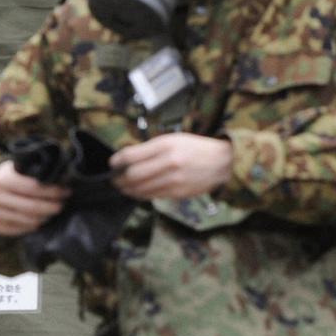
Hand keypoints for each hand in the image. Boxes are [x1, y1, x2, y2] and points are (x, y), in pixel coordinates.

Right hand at [0, 160, 69, 236]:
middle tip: (64, 203)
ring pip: (30, 220)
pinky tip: (43, 218)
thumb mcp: (22, 167)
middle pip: (32, 207)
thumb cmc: (15, 175)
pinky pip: (23, 230)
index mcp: (1, 180)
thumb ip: (39, 173)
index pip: (33, 188)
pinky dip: (36, 225)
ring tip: (55, 209)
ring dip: (47, 216)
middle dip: (53, 206)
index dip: (53, 191)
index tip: (67, 191)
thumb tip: (64, 179)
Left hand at [110, 133, 232, 200]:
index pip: (131, 155)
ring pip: (140, 189)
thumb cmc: (196, 148)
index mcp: (166, 145)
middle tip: (115, 179)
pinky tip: (139, 192)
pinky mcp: (178, 192)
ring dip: (127, 190)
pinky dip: (141, 195)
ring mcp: (174, 179)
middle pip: (132, 175)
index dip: (117, 161)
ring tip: (124, 187)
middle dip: (119, 179)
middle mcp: (169, 162)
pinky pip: (152, 196)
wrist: (222, 162)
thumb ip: (151, 148)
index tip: (112, 164)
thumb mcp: (174, 139)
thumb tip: (127, 159)